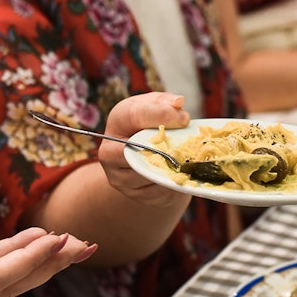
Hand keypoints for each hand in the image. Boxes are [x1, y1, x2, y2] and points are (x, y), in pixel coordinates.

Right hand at [98, 92, 193, 206]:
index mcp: (118, 121)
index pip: (135, 116)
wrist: (143, 160)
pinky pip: (156, 190)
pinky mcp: (130, 193)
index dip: (161, 116)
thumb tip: (179, 103)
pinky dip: (170, 182)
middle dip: (165, 148)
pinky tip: (178, 175)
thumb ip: (166, 103)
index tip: (184, 119)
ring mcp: (117, 175)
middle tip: (186, 147)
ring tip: (185, 161)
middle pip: (139, 150)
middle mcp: (109, 150)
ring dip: (171, 168)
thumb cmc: (150, 127)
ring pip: (149, 173)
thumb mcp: (156, 108)